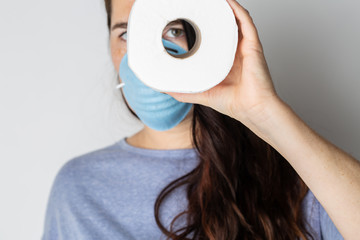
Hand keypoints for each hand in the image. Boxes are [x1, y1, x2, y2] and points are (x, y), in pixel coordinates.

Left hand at [164, 0, 280, 127]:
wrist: (252, 109)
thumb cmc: (234, 103)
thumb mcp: (202, 94)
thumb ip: (184, 91)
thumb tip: (164, 88)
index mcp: (225, 60)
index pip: (213, 38)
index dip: (203, 28)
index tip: (189, 20)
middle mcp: (235, 50)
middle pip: (224, 25)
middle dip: (212, 13)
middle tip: (199, 6)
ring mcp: (244, 46)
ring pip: (234, 19)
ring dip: (224, 7)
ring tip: (211, 1)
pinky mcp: (253, 45)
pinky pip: (246, 21)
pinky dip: (236, 9)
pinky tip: (227, 1)